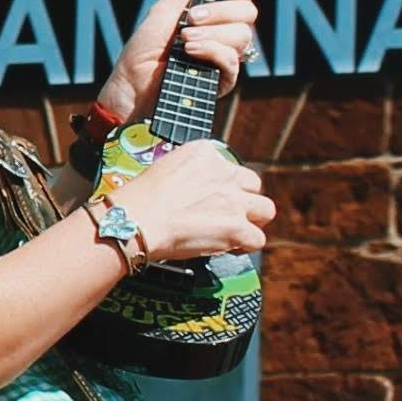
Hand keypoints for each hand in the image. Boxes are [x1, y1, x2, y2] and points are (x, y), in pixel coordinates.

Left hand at [91, 0, 259, 126]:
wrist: (131, 90)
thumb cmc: (141, 54)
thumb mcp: (161, 13)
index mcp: (209, 16)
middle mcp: (220, 35)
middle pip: (247, 13)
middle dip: (221, 11)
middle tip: (190, 18)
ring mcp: (222, 58)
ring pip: (242, 36)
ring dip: (212, 34)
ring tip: (184, 40)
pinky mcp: (221, 81)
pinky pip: (233, 61)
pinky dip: (212, 51)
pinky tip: (191, 52)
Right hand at [108, 136, 272, 263]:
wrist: (135, 220)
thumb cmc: (139, 200)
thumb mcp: (165, 169)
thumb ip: (189, 175)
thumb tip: (195, 193)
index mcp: (205, 153)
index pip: (228, 166)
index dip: (221, 185)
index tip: (209, 197)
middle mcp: (224, 172)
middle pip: (253, 184)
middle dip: (243, 200)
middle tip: (226, 214)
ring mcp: (234, 200)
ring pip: (265, 210)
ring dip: (252, 221)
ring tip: (234, 232)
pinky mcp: (236, 227)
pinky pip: (258, 239)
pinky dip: (245, 246)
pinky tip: (230, 248)